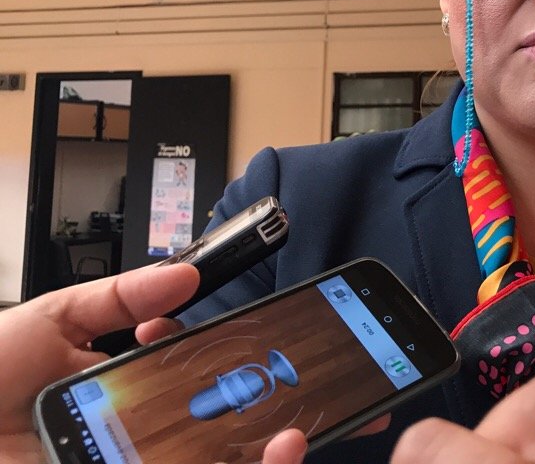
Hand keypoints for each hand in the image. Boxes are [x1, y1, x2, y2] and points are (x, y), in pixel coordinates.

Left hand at [0, 265, 307, 463]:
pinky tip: (250, 458)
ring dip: (252, 459)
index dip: (240, 384)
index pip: (199, 395)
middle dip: (263, 436)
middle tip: (292, 425)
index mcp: (125, 398)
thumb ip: (122, 297)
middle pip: (211, 445)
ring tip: (286, 445)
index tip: (255, 358)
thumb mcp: (55, 320)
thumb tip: (187, 275)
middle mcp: (130, 442)